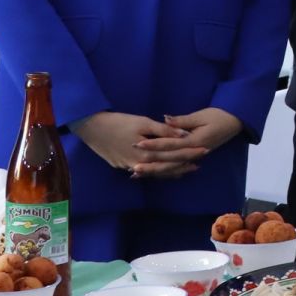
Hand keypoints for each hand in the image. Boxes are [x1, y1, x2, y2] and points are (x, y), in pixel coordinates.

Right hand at [71, 111, 194, 178]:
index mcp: (147, 154)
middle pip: (167, 167)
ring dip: (172, 171)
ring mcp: (130, 167)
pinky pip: (145, 172)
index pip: (174, 155)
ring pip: (156, 172)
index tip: (204, 150)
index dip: (190, 153)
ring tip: (186, 169)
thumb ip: (164, 130)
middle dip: (184, 164)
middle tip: (200, 162)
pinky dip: (157, 171)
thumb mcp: (143, 122)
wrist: (91, 127)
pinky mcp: (122, 166)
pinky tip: (163, 170)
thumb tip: (185, 134)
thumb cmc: (118, 122)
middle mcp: (140, 164)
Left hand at [133, 108, 244, 171]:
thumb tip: (165, 120)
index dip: (154, 145)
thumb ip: (182, 121)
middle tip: (133, 167)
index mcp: (195, 141)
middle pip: (170, 161)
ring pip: (172, 167)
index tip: (138, 145)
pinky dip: (163, 171)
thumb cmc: (219, 116)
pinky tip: (150, 174)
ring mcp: (194, 157)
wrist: (235, 123)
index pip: (171, 145)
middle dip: (151, 164)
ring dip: (155, 171)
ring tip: (138, 174)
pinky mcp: (193, 157)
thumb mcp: (201, 115)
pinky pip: (176, 167)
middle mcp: (194, 152)